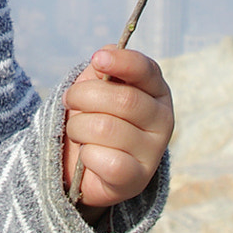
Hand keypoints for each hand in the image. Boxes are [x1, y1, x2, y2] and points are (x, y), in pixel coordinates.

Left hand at [61, 46, 173, 212]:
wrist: (89, 164)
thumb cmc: (95, 116)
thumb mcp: (97, 86)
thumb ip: (104, 67)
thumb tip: (107, 53)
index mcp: (156, 90)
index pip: (146, 70)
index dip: (121, 62)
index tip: (96, 59)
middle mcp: (162, 119)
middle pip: (122, 100)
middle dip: (83, 97)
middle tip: (70, 101)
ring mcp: (153, 151)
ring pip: (105, 128)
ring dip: (79, 128)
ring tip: (79, 131)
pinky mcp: (138, 179)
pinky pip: (105, 160)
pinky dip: (87, 155)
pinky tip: (89, 156)